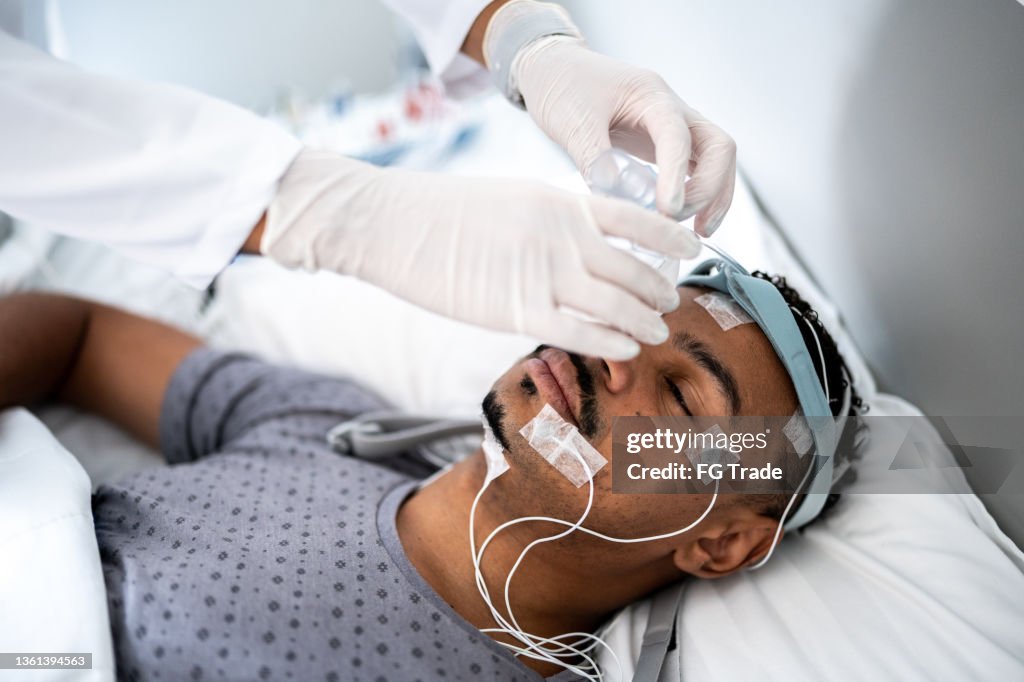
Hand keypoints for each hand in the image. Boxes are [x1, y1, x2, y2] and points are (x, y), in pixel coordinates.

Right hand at [260, 150, 700, 359]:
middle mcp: (560, 238)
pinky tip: (628, 349)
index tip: (691, 249)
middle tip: (669, 302)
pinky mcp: (515, 312)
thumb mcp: (513, 198)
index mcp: (560, 203)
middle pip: (632, 269)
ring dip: (644, 321)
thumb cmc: (444, 210)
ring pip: (614, 305)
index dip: (671, 237)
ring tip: (657, 331)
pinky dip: (611, 342)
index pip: (636, 218)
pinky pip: (578, 333)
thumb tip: (584, 242)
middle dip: (658, 290)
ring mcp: (540, 275)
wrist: (392, 223)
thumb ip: (554, 221)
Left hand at [513, 36, 735, 236]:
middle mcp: (672, 108)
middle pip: (718, 146)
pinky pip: (696, 168)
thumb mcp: (572, 122)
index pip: (677, 135)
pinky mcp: (664, 143)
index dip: (676, 175)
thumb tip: (617, 197)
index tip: (667, 210)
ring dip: (714, 196)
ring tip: (698, 231)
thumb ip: (595, 158)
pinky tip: (685, 219)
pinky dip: (699, 195)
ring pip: (715, 158)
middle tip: (679, 222)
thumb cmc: (563, 86)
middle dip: (710, 189)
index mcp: (650, 95)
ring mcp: (673, 125)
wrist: (555, 69)